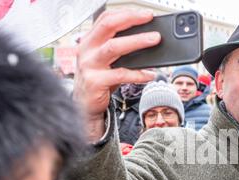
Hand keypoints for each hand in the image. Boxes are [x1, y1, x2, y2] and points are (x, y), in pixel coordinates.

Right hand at [73, 9, 160, 140]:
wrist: (84, 106)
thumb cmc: (98, 81)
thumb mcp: (106, 61)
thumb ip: (120, 50)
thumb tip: (146, 40)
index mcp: (89, 41)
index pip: (106, 19)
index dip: (126, 13)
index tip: (145, 14)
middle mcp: (87, 50)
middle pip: (109, 27)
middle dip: (131, 20)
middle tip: (150, 20)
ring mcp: (90, 65)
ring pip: (114, 47)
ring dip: (137, 41)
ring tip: (154, 40)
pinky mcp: (96, 82)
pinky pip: (121, 74)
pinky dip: (138, 73)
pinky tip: (150, 74)